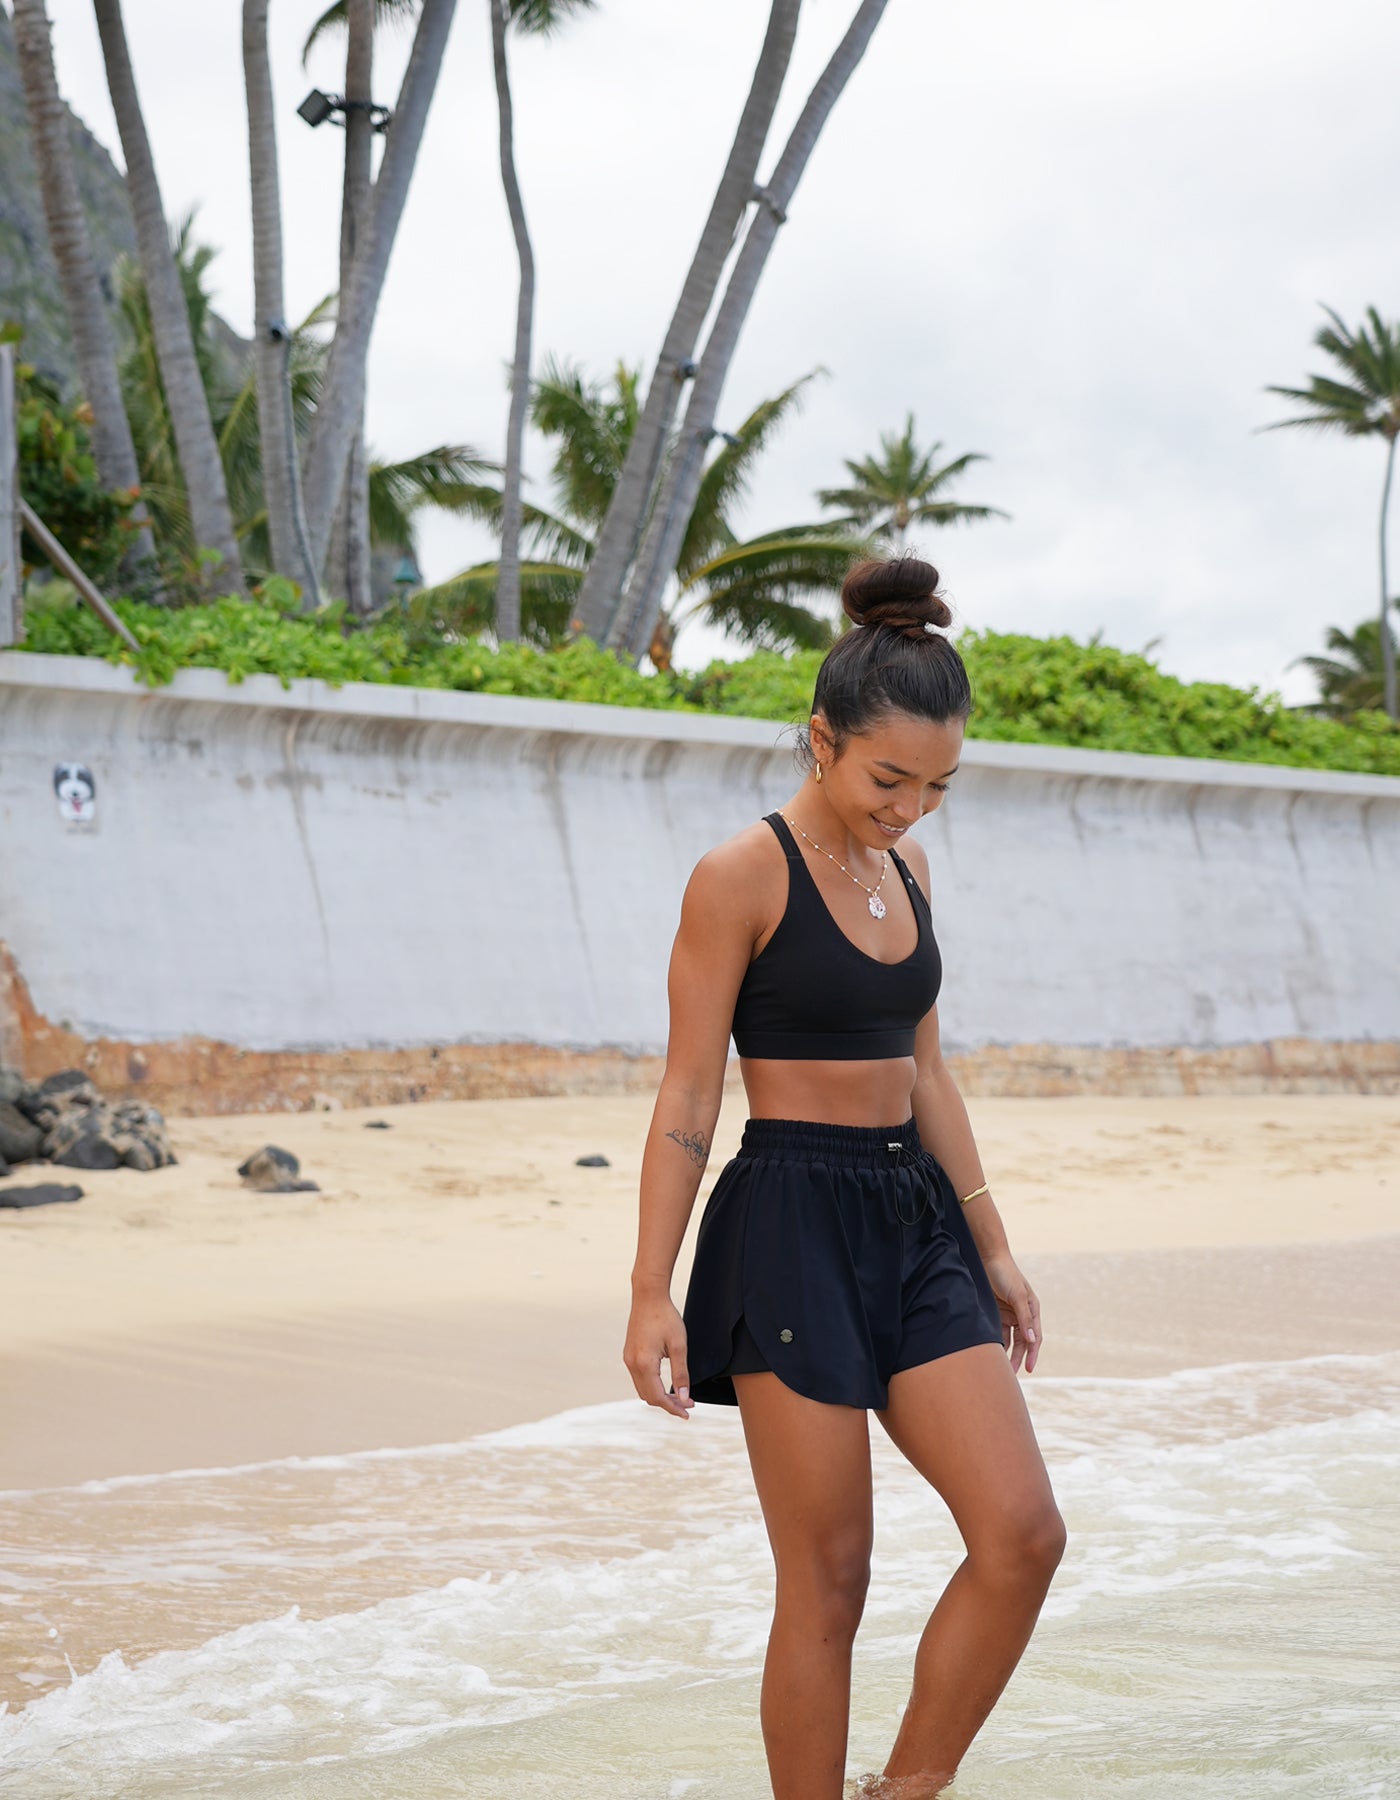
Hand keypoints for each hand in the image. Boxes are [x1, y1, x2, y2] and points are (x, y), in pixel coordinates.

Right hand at [623, 1293, 694, 1419]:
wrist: (649, 1296)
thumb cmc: (666, 1317)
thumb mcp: (679, 1346)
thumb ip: (681, 1374)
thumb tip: (683, 1397)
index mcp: (644, 1364)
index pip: (657, 1397)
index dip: (673, 1408)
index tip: (687, 1413)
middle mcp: (632, 1364)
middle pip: (648, 1397)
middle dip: (668, 1403)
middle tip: (688, 1403)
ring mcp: (628, 1359)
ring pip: (642, 1389)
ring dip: (659, 1396)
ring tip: (679, 1396)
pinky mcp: (629, 1354)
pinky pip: (639, 1378)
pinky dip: (652, 1386)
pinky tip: (665, 1383)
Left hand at [982, 1251, 1041, 1374]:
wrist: (988, 1257)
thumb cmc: (1005, 1274)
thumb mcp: (1017, 1296)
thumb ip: (1024, 1318)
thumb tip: (1032, 1340)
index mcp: (1032, 1310)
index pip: (1034, 1337)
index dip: (1032, 1354)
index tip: (1028, 1369)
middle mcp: (1022, 1313)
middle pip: (1022, 1341)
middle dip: (1018, 1357)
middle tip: (1012, 1374)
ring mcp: (1008, 1313)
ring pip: (1009, 1338)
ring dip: (1006, 1352)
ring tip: (1001, 1367)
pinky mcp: (996, 1311)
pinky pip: (997, 1330)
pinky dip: (996, 1341)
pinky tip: (991, 1351)